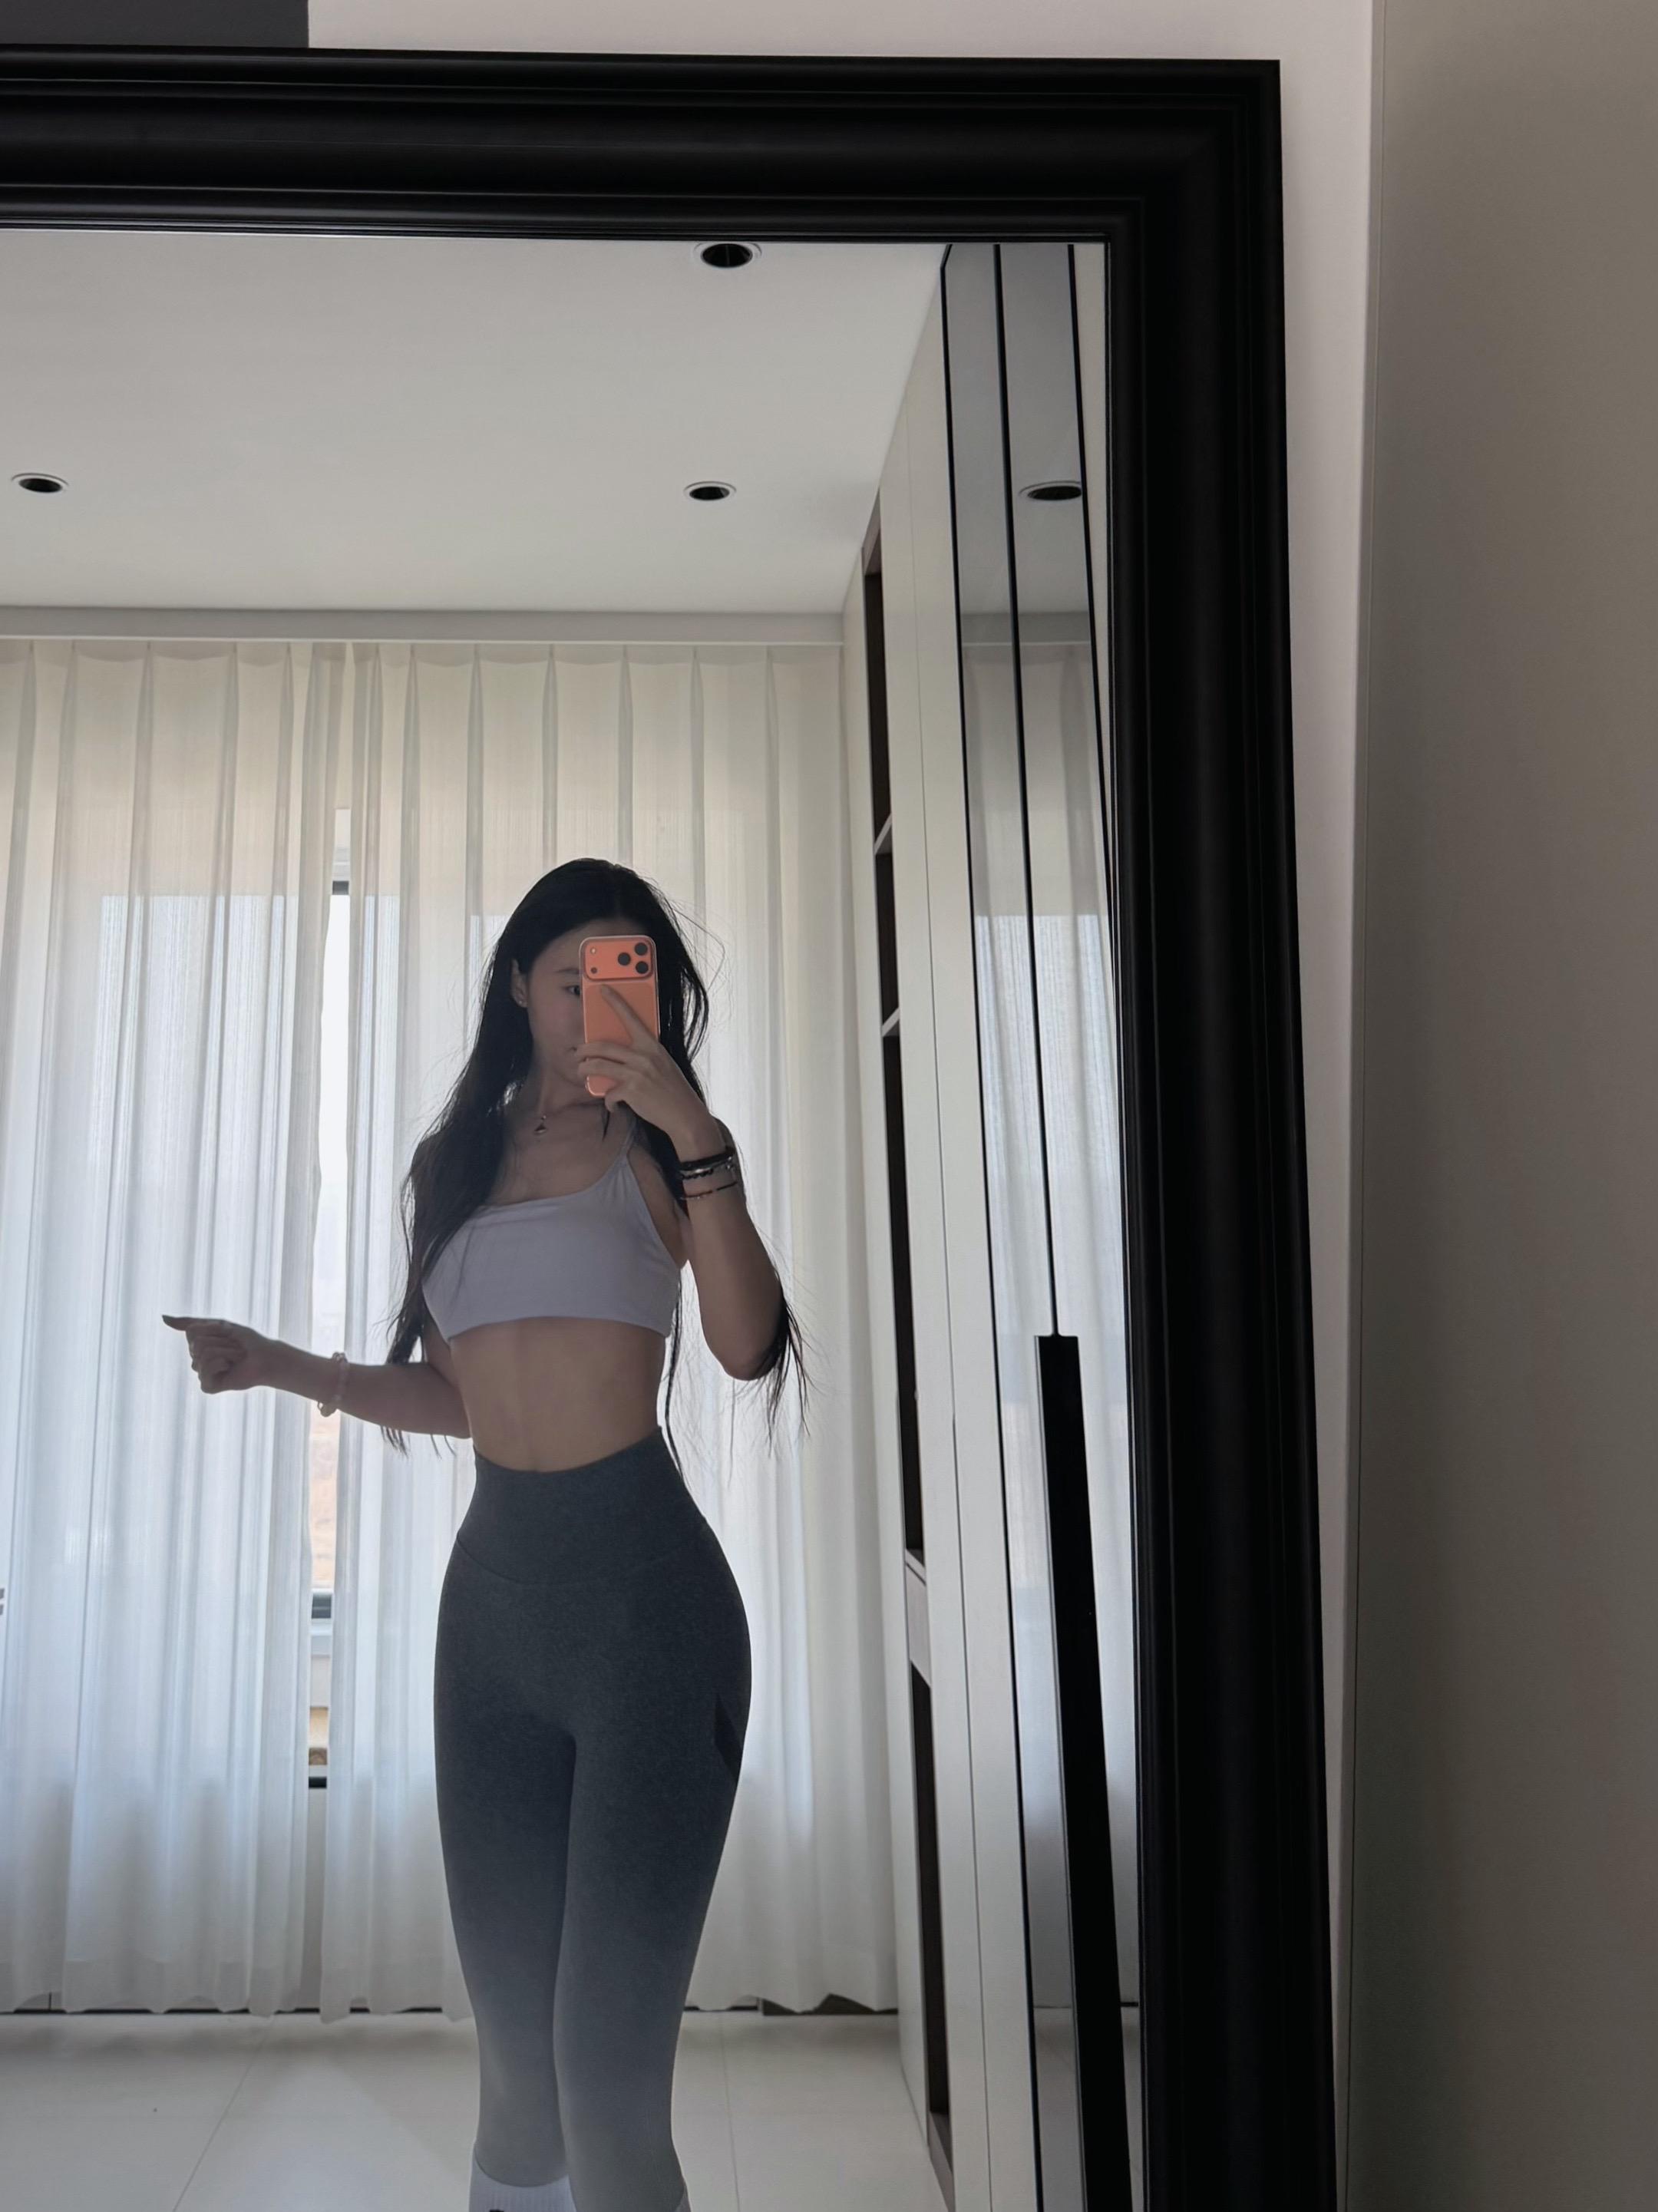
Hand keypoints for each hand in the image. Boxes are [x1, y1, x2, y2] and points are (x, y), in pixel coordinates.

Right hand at [162, 1313, 277, 1394]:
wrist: (266, 1358)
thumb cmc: (246, 1341)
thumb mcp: (218, 1325)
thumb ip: (190, 1323)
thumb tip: (162, 1317)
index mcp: (199, 1346)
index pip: (191, 1332)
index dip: (213, 1330)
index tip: (228, 1333)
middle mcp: (197, 1361)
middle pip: (196, 1343)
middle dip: (220, 1341)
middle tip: (235, 1347)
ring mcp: (202, 1374)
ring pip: (201, 1354)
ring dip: (225, 1351)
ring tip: (236, 1357)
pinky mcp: (207, 1386)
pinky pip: (204, 1371)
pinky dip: (221, 1364)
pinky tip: (229, 1368)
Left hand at [576, 983, 719, 1152]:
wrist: (684, 1114)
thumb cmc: (673, 1090)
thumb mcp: (663, 1064)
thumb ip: (644, 1056)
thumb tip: (619, 1057)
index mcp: (652, 1046)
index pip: (631, 1018)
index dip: (615, 1002)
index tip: (602, 989)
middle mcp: (643, 1056)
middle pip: (603, 1047)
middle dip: (584, 1050)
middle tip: (577, 1053)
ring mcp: (636, 1073)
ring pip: (598, 1066)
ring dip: (584, 1070)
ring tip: (581, 1072)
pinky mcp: (631, 1091)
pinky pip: (609, 1093)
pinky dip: (608, 1101)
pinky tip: (613, 1105)